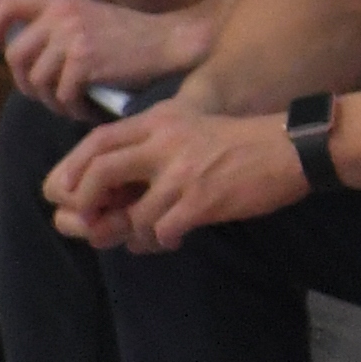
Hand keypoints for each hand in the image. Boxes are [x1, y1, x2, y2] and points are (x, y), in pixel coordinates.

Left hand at [0, 0, 213, 114]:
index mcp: (60, 0)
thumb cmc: (131, 38)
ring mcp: (72, 38)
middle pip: (16, 56)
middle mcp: (62, 15)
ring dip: (52, 102)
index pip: (7, 4)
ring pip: (37, 81)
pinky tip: (87, 110)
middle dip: (25, 83)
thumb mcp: (88, 17)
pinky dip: (72, 109)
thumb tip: (13, 54)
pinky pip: (62, 95)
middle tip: (46, 96)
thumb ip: (54, 28)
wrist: (172, 44)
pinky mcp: (85, 62)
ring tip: (72, 106)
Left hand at [45, 106, 302, 252]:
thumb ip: (150, 144)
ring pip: (134, 213)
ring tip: (150, 236)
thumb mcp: (189, 125)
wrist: (292, 148)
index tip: (67, 194)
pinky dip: (161, 241)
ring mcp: (184, 171)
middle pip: (101, 172)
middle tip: (92, 222)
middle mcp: (166, 141)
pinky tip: (174, 240)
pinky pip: (163, 230)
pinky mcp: (204, 199)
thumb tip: (107, 182)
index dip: (72, 170)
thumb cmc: (240, 141)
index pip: (97, 142)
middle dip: (86, 202)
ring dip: (135, 232)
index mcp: (159, 120)